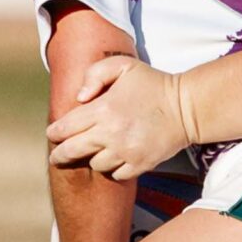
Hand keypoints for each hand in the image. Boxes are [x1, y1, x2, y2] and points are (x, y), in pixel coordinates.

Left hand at [47, 54, 189, 180]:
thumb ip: (95, 74)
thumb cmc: (153, 84)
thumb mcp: (123, 66)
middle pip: (72, 151)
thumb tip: (80, 98)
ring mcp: (126, 152)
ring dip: (93, 158)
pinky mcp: (140, 164)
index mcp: (103, 109)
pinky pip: (116, 174)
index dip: (55, 132)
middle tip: (57, 156)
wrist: (187, 107)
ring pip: (95, 164)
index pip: (65, 127)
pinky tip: (116, 159)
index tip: (53, 134)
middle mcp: (111, 133)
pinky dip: (113, 169)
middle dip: (60, 155)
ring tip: (97, 151)